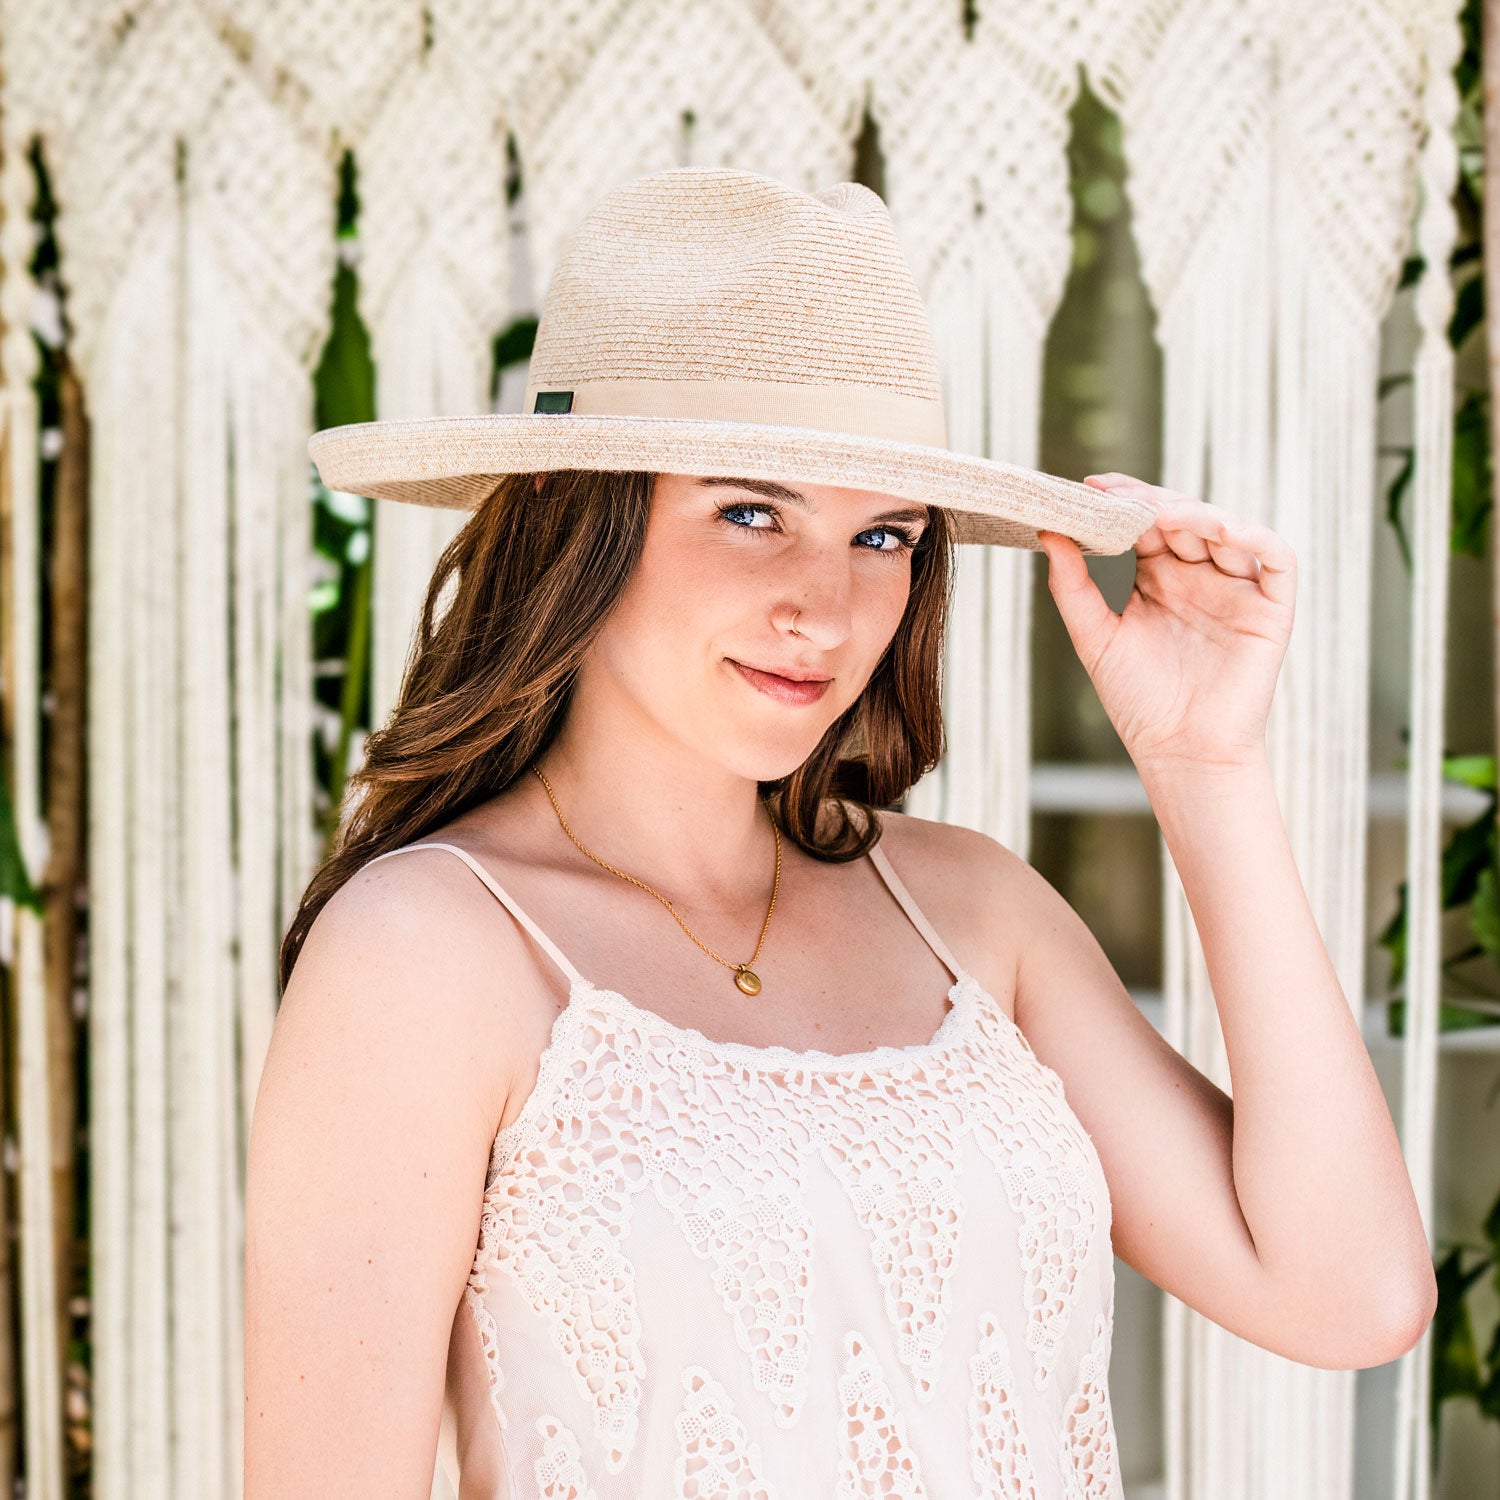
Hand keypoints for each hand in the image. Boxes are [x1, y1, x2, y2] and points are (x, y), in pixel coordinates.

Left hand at [1036, 473, 1295, 773]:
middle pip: (1183, 518)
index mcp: (1159, 579)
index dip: (1124, 501)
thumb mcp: (1095, 636)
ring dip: (1195, 514)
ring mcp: (1237, 589)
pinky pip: (1275, 558)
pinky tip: (1220, 530)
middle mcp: (1199, 576)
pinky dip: (1252, 537)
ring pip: (1226, 529)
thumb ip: (1073, 586)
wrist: (1180, 753)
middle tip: (1120, 496)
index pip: (1146, 524)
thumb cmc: (1139, 702)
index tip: (1089, 486)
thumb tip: (1048, 533)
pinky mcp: (1271, 608)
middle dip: (1153, 502)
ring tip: (1160, 514)